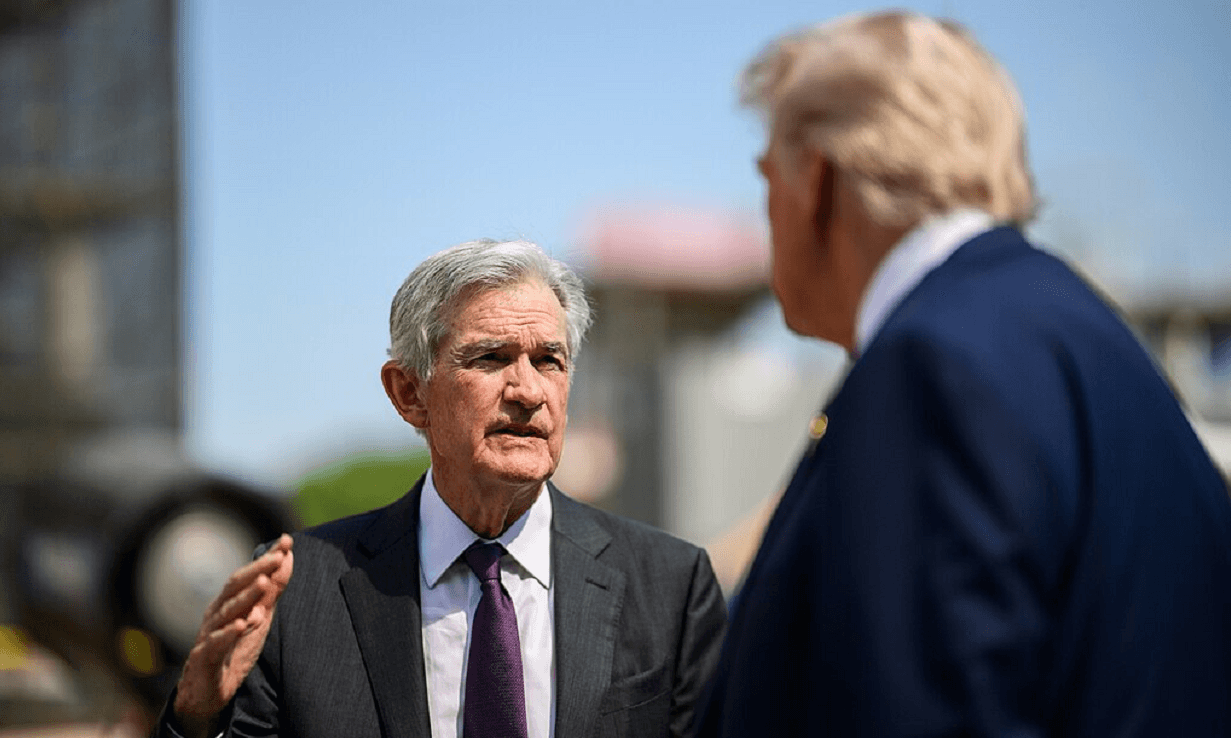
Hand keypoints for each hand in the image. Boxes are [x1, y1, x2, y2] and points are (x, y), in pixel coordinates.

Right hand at [173, 534, 293, 736]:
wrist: (206, 694)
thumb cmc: (233, 650)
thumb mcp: (258, 618)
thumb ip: (272, 590)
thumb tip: (287, 557)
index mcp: (229, 602)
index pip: (249, 575)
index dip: (266, 558)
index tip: (287, 540)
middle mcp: (217, 613)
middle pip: (235, 587)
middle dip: (258, 570)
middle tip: (278, 556)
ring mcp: (209, 634)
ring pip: (227, 612)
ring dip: (246, 597)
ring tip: (264, 582)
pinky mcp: (205, 658)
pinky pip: (215, 644)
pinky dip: (228, 634)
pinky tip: (242, 625)